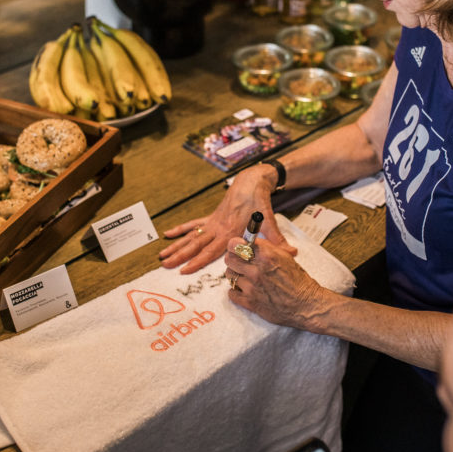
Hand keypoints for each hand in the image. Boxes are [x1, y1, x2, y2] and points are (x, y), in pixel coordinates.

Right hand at [159, 165, 294, 273]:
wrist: (252, 180)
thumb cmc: (259, 200)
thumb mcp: (268, 219)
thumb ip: (276, 238)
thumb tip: (290, 253)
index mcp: (229, 231)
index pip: (210, 250)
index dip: (197, 261)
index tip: (184, 270)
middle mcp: (218, 228)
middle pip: (195, 245)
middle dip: (180, 256)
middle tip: (165, 265)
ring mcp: (213, 222)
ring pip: (191, 237)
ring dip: (176, 246)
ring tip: (161, 256)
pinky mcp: (212, 217)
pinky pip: (194, 225)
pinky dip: (181, 230)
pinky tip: (168, 234)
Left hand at [224, 237, 329, 329]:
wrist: (306, 304)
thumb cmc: (298, 280)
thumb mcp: (284, 257)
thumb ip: (266, 248)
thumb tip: (251, 241)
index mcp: (266, 255)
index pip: (237, 244)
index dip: (235, 245)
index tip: (236, 246)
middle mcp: (257, 270)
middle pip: (229, 259)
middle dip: (233, 258)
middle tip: (240, 262)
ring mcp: (252, 287)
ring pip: (229, 275)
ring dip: (235, 275)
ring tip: (244, 277)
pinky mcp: (250, 303)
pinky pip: (231, 293)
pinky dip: (236, 292)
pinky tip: (244, 290)